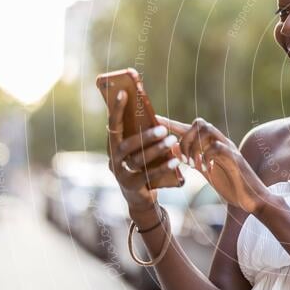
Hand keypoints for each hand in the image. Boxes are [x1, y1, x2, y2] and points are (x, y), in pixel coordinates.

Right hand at [106, 90, 181, 212]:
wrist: (139, 196)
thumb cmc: (142, 165)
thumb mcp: (140, 148)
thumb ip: (140, 132)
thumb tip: (150, 110)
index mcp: (113, 145)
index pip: (113, 124)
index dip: (117, 109)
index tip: (124, 92)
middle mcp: (113, 159)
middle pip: (126, 146)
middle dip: (145, 136)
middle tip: (163, 129)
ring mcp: (121, 174)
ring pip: (138, 160)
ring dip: (156, 150)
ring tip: (172, 141)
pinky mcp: (132, 186)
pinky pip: (148, 175)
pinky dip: (163, 167)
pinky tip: (176, 160)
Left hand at [155, 115, 271, 213]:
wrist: (254, 199)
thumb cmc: (232, 186)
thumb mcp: (206, 171)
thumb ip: (191, 159)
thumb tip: (172, 147)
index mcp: (213, 145)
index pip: (190, 128)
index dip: (171, 123)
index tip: (155, 119)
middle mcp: (221, 142)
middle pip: (199, 123)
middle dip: (185, 138)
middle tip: (182, 159)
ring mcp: (229, 148)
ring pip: (207, 130)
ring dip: (194, 146)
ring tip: (192, 164)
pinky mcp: (235, 159)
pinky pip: (217, 147)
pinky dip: (206, 156)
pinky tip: (205, 169)